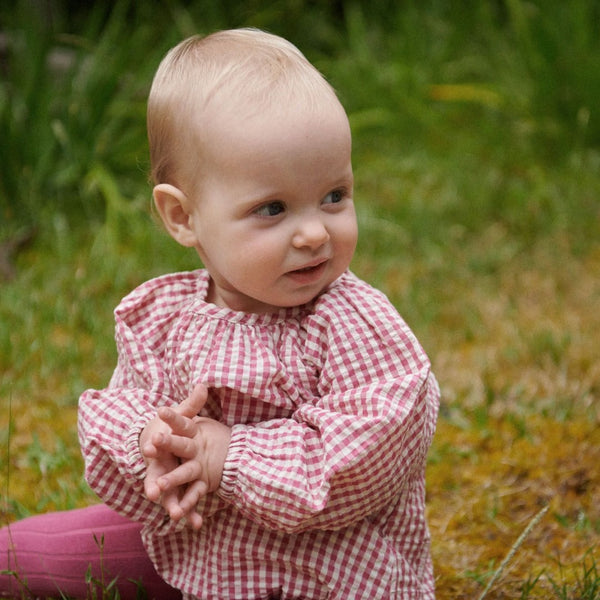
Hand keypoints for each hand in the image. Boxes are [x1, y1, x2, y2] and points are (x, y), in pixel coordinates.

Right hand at [140, 384, 208, 527]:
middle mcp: (160, 465)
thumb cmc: (170, 428)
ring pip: (167, 494)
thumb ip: (191, 404)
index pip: (154, 445)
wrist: (159, 444)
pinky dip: (189, 513)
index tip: (149, 448)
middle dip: (155, 483)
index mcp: (160, 445)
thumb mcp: (181, 415)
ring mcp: (166, 480)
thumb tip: (202, 386)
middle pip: (156, 474)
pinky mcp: (177, 490)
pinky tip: (196, 524)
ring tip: (177, 516)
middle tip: (153, 493)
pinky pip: (183, 503)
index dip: (153, 446)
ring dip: (171, 504)